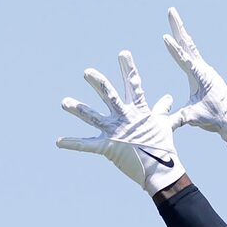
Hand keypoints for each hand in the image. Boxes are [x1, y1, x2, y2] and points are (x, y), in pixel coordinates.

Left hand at [56, 50, 183, 195]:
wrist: (161, 172)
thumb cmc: (163, 148)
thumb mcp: (164, 125)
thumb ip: (162, 109)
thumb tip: (168, 98)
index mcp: (139, 111)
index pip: (134, 85)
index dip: (129, 69)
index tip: (123, 53)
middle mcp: (124, 118)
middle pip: (109, 95)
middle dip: (98, 83)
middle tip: (86, 72)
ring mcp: (115, 133)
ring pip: (93, 117)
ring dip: (78, 109)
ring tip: (64, 102)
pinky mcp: (108, 148)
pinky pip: (87, 146)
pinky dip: (73, 144)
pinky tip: (58, 142)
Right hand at [162, 7, 226, 139]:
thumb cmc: (214, 117)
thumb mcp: (196, 118)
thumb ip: (183, 117)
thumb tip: (170, 122)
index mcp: (200, 77)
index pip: (184, 60)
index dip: (175, 49)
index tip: (165, 37)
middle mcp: (203, 68)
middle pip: (187, 44)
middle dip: (178, 27)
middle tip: (171, 11)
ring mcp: (204, 69)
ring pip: (190, 46)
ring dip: (181, 31)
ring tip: (173, 17)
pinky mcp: (203, 72)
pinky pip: (192, 54)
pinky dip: (185, 43)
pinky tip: (182, 37)